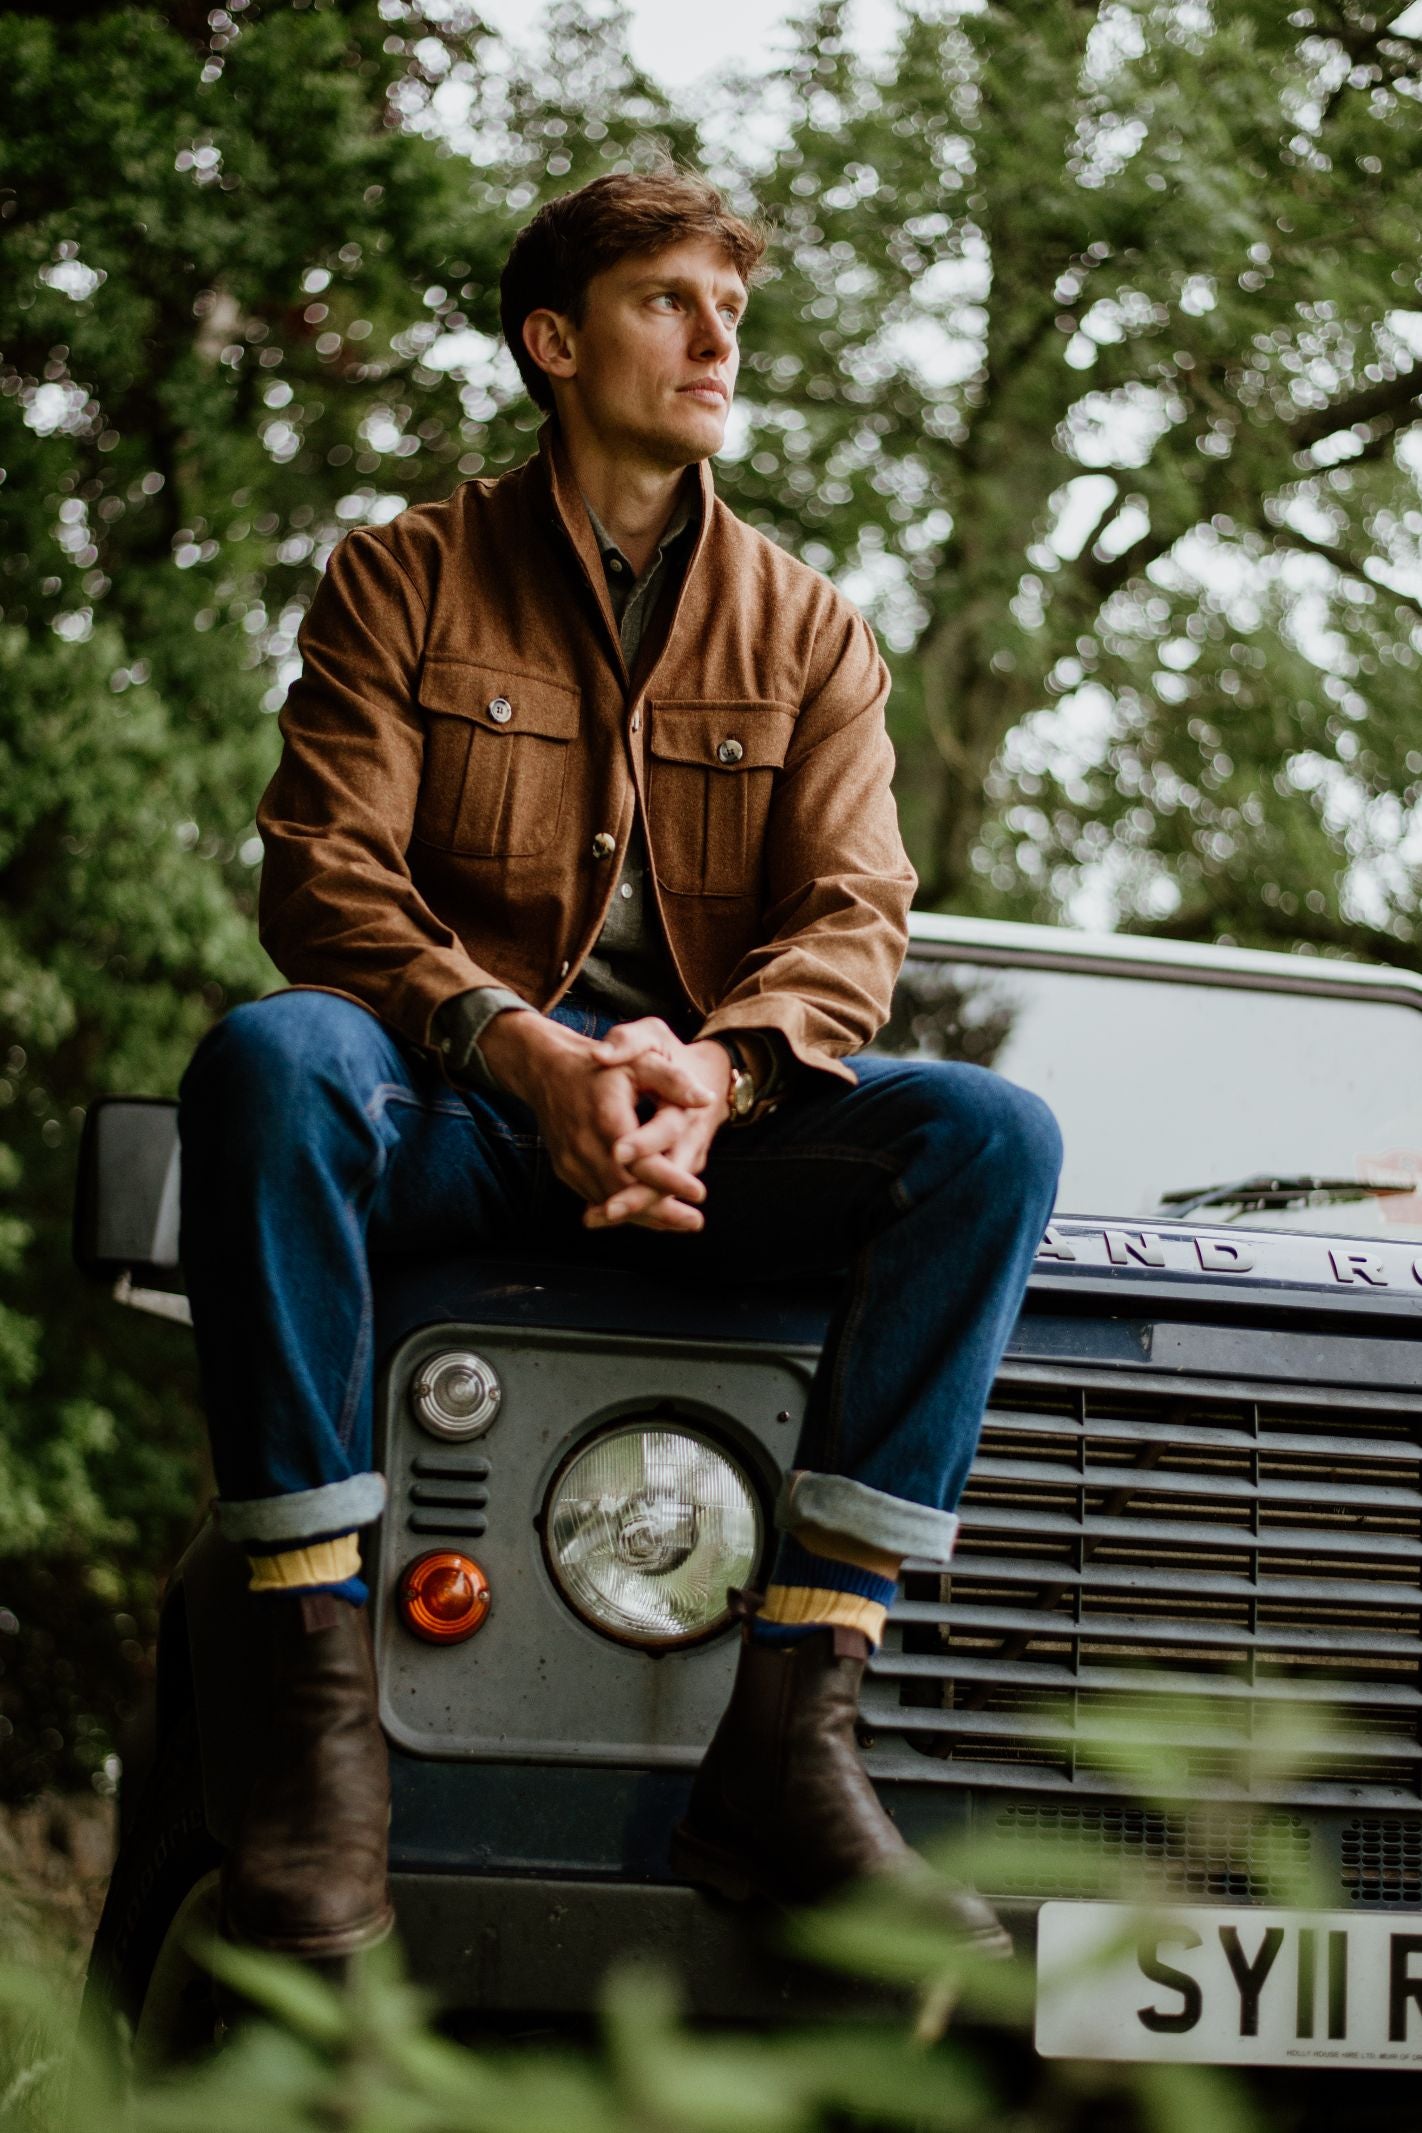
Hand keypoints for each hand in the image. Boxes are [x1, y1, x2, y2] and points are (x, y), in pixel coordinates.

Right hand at [478, 1011, 715, 1231]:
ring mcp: (571, 1161)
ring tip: (680, 1223)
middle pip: (625, 1189)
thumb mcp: (640, 1060)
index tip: (700, 1193)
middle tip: (695, 1221)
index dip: (671, 1180)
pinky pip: (596, 1196)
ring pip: (610, 1199)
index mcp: (607, 1118)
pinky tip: (650, 1216)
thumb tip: (707, 1100)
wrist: (548, 1070)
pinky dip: (622, 1209)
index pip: (641, 1162)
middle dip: (662, 1209)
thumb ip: (673, 1080)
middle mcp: (584, 1145)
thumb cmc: (602, 1067)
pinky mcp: (565, 1170)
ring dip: (644, 1216)